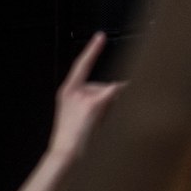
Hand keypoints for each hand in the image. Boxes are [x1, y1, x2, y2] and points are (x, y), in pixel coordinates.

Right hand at [49, 32, 124, 160]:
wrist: (66, 154)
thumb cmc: (72, 139)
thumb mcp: (77, 116)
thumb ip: (93, 101)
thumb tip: (117, 92)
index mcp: (68, 92)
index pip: (81, 65)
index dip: (91, 50)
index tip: (100, 36)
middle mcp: (76, 91)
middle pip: (106, 87)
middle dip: (113, 102)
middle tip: (101, 123)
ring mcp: (86, 96)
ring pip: (114, 93)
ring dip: (117, 108)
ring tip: (101, 127)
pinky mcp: (95, 103)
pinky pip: (116, 93)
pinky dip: (124, 96)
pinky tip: (125, 99)